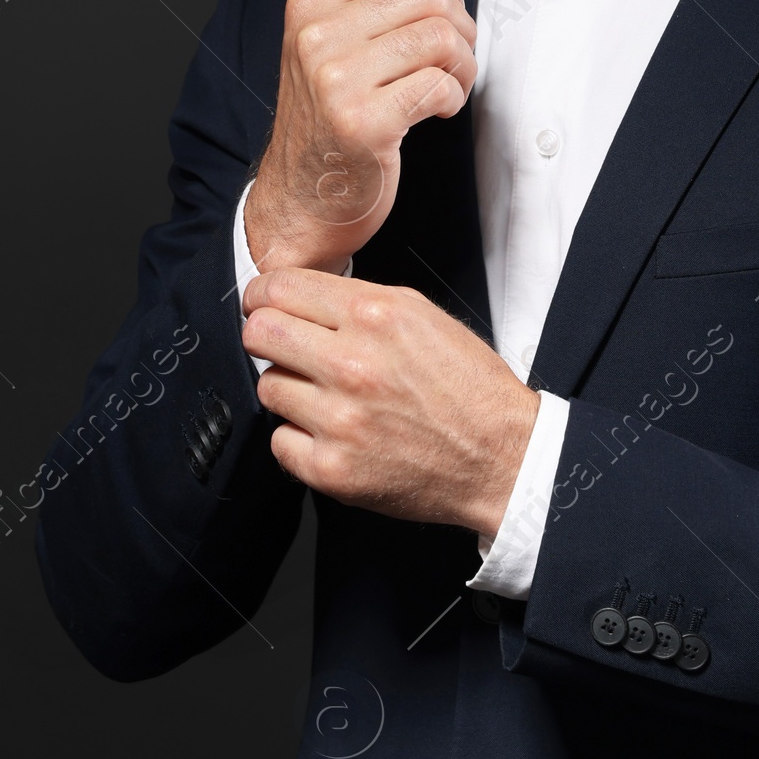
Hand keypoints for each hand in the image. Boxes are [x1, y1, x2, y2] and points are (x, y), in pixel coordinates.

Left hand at [241, 268, 539, 534]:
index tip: (261, 303)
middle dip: (262, 334)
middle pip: (258, 334)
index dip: (262, 294)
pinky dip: (300, 437)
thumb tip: (300, 296)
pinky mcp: (332, 469)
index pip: (280, 289)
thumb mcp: (421, 315)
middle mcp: (353, 365)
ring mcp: (339, 420)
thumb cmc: (467, 387)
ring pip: (267, 386)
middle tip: (280, 345)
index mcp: (375, 316)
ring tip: (326, 395)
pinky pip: (279, 440)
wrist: (500, 455)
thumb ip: (357, 301)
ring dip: (289, 388)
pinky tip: (332, 432)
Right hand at [244, 0, 476, 273]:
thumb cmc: (328, 119)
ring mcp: (336, 79)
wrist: (300, 199)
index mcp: (311, 4)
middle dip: (461, 27)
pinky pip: (439, 86)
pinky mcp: (364, 123)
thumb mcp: (343, 41)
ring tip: (448, 85)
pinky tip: (436, 112)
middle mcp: (317, 36)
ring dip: (462, 65)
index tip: (446, 12)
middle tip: (453, 59)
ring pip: (442, 38)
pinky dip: (452, 98)